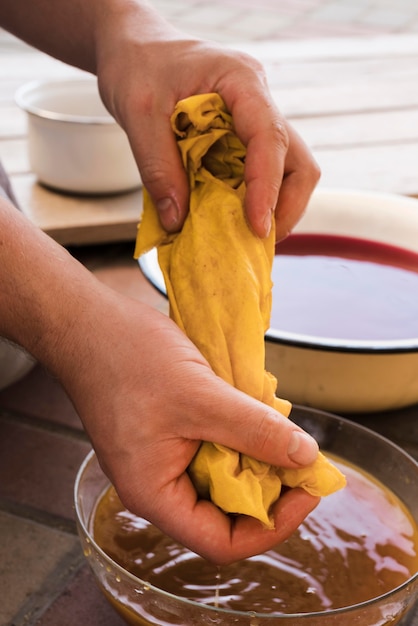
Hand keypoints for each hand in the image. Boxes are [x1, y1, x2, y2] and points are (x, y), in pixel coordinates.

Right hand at [0, 199, 318, 563]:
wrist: (87, 323)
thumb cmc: (128, 359)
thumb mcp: (200, 396)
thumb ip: (255, 430)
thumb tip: (306, 458)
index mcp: (155, 494)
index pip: (222, 542)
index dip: (272, 525)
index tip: (307, 491)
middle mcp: (157, 485)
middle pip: (225, 511)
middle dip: (269, 487)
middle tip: (302, 455)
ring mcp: (161, 458)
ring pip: (221, 476)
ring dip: (255, 456)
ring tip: (281, 427)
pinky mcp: (167, 433)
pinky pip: (211, 447)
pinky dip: (238, 434)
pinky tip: (255, 410)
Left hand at [94, 4, 319, 240]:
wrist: (135, 48)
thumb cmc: (137, 66)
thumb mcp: (137, 113)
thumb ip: (158, 168)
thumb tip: (178, 222)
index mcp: (240, 81)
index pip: (271, 138)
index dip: (268, 187)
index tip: (256, 227)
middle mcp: (258, 101)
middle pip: (298, 161)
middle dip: (285, 207)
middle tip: (256, 240)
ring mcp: (255, 120)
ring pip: (290, 171)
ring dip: (275, 208)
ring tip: (244, 235)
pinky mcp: (245, 138)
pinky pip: (263, 175)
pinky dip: (254, 202)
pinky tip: (232, 219)